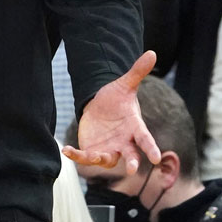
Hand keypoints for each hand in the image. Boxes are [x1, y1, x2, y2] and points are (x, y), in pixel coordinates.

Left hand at [64, 51, 161, 173]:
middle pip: (130, 155)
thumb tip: (151, 53)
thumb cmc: (116, 99)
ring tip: (91, 155)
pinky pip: (86, 157)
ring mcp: (109, 148)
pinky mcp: (93, 150)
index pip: (145, 139)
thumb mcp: (125, 84)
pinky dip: (77, 156)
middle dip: (131, 162)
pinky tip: (66, 150)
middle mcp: (124, 142)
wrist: (99, 106)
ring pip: (108, 160)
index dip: (150, 148)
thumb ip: (137, 72)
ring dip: (100, 159)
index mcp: (134, 127)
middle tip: (132, 169)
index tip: (156, 158)